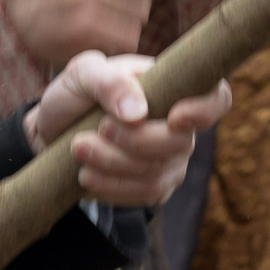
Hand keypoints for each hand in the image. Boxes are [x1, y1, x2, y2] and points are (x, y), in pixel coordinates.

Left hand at [23, 52, 229, 205]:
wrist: (53, 130)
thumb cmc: (75, 94)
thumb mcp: (82, 74)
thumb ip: (110, 82)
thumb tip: (139, 111)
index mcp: (172, 87)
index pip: (216, 98)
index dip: (205, 110)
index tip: (174, 118)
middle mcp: (181, 125)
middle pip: (180, 143)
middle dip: (134, 142)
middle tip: (96, 130)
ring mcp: (171, 159)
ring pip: (157, 172)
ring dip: (114, 164)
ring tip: (78, 149)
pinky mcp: (155, 187)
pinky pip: (144, 195)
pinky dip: (112, 187)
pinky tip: (86, 175)